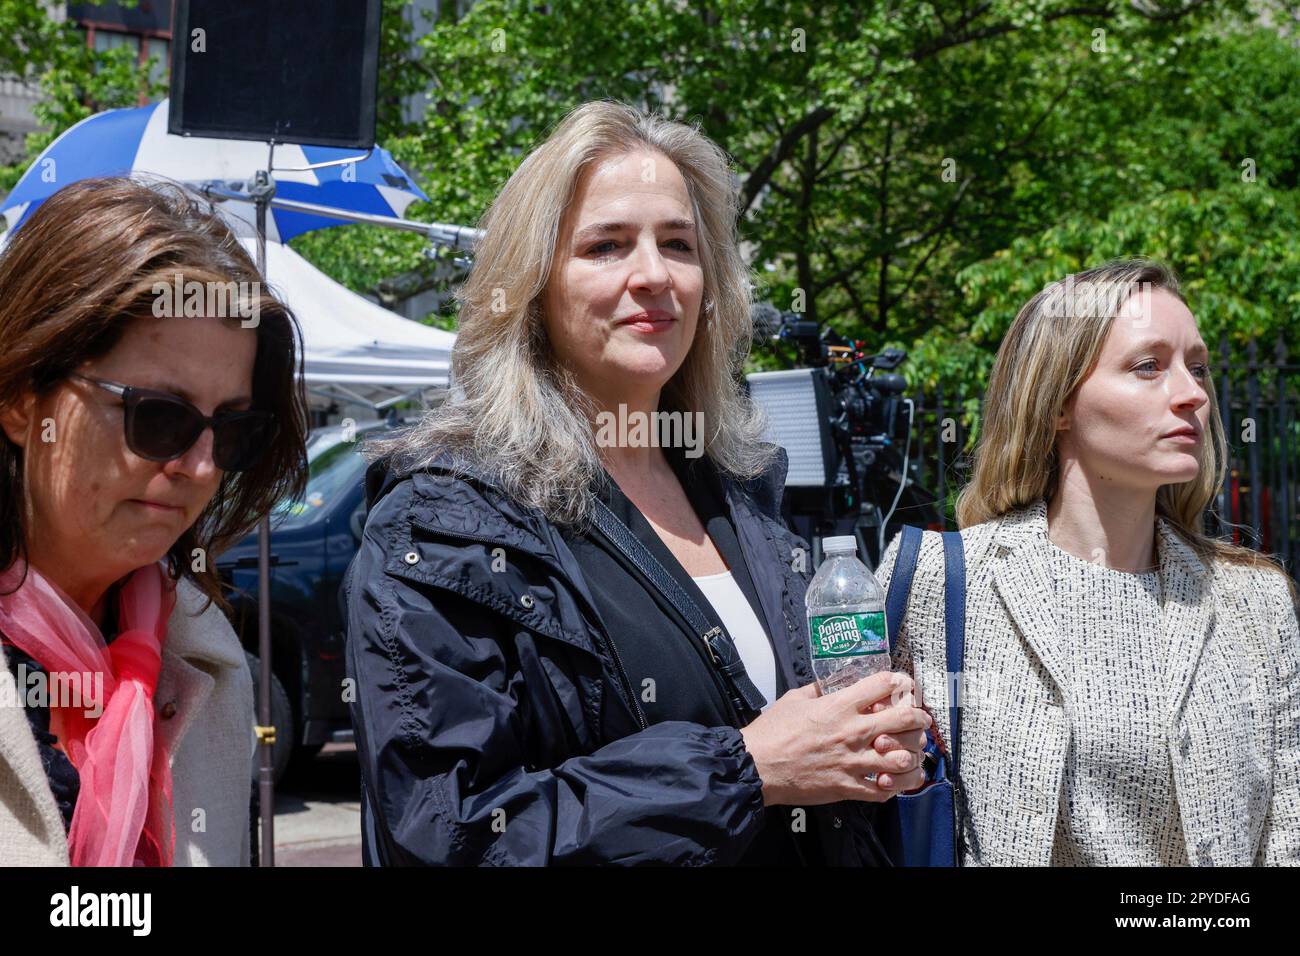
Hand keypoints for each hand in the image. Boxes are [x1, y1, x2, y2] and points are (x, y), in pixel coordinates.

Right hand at [739, 671, 931, 805]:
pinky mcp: (847, 787)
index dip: (898, 682)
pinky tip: (894, 780)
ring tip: (913, 752)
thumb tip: (829, 684)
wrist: (757, 766)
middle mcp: (851, 732)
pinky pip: (883, 791)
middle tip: (921, 719)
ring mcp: (852, 762)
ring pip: (902, 759)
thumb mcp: (794, 699)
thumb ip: (817, 690)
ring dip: (912, 755)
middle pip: (903, 720)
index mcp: (838, 706)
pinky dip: (894, 786)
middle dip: (918, 718)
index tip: (902, 685)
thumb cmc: (771, 733)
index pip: (882, 685)